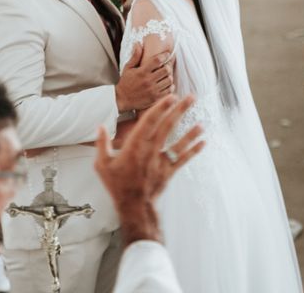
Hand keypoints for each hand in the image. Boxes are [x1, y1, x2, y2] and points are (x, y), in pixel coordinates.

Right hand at [95, 95, 204, 243]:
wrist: (132, 207)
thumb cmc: (117, 185)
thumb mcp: (102, 165)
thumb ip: (102, 144)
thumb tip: (100, 126)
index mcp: (135, 146)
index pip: (150, 122)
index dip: (161, 108)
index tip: (171, 97)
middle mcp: (151, 151)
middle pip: (168, 127)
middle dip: (180, 111)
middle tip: (190, 97)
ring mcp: (161, 161)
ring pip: (179, 143)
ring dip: (191, 131)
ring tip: (202, 121)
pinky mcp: (169, 171)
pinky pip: (183, 159)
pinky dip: (193, 150)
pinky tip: (203, 142)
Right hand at [116, 44, 174, 111]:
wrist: (122, 99)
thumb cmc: (125, 82)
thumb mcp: (128, 68)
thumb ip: (135, 56)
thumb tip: (138, 44)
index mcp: (142, 71)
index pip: (157, 60)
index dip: (164, 55)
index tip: (166, 54)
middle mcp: (148, 80)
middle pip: (166, 69)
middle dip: (168, 66)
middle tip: (167, 65)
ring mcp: (152, 90)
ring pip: (169, 80)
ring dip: (169, 76)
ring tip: (166, 75)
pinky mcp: (155, 98)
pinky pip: (169, 91)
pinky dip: (170, 86)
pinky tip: (167, 84)